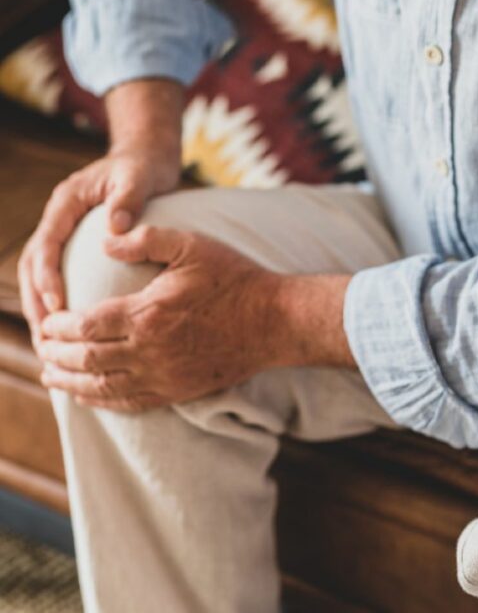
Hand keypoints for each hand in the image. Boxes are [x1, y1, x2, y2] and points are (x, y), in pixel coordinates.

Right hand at [18, 150, 179, 348]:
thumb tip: (117, 229)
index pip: (46, 243)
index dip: (47, 276)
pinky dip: (55, 303)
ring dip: (40, 308)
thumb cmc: (142, 167)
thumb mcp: (138, 177)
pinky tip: (70, 332)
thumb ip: (128, 198)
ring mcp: (63, 232)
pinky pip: (56, 276)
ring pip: (37, 275)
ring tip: (50, 344)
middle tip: (46, 337)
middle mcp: (57, 219)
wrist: (144, 157)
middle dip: (35, 301)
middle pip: (32, 264)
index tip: (57, 305)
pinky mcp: (73, 245)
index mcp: (66, 202)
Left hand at [37, 226, 280, 411]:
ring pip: (101, 386)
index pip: (85, 326)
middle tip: (39, 346)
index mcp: (148, 313)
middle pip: (86, 360)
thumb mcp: (191, 244)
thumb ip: (145, 240)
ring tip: (50, 374)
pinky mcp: (176, 391)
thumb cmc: (233, 278)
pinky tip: (86, 394)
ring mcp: (163, 375)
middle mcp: (150, 350)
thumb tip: (104, 241)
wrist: (274, 320)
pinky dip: (99, 400)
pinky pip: (128, 403)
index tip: (47, 321)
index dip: (59, 327)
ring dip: (69, 382)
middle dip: (56, 354)